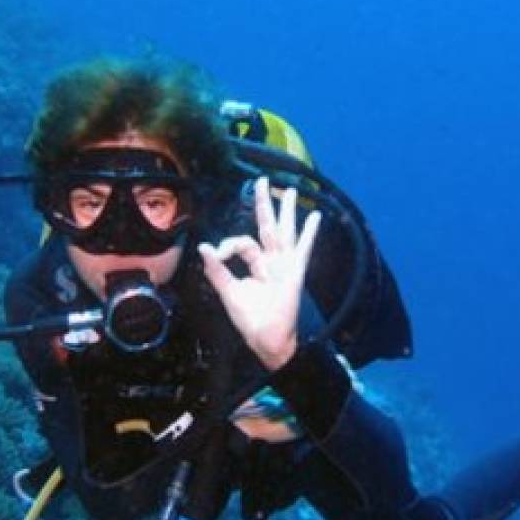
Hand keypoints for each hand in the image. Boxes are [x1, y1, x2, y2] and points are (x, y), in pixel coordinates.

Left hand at [198, 177, 320, 370]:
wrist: (266, 338)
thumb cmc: (250, 320)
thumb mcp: (229, 292)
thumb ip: (217, 270)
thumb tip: (203, 248)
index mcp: (257, 264)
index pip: (243, 243)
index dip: (228, 244)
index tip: (216, 253)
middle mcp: (272, 261)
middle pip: (268, 226)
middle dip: (265, 204)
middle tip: (264, 181)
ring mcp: (285, 265)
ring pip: (285, 232)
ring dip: (288, 211)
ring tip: (291, 190)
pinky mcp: (294, 272)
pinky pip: (303, 249)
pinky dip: (309, 233)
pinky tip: (315, 217)